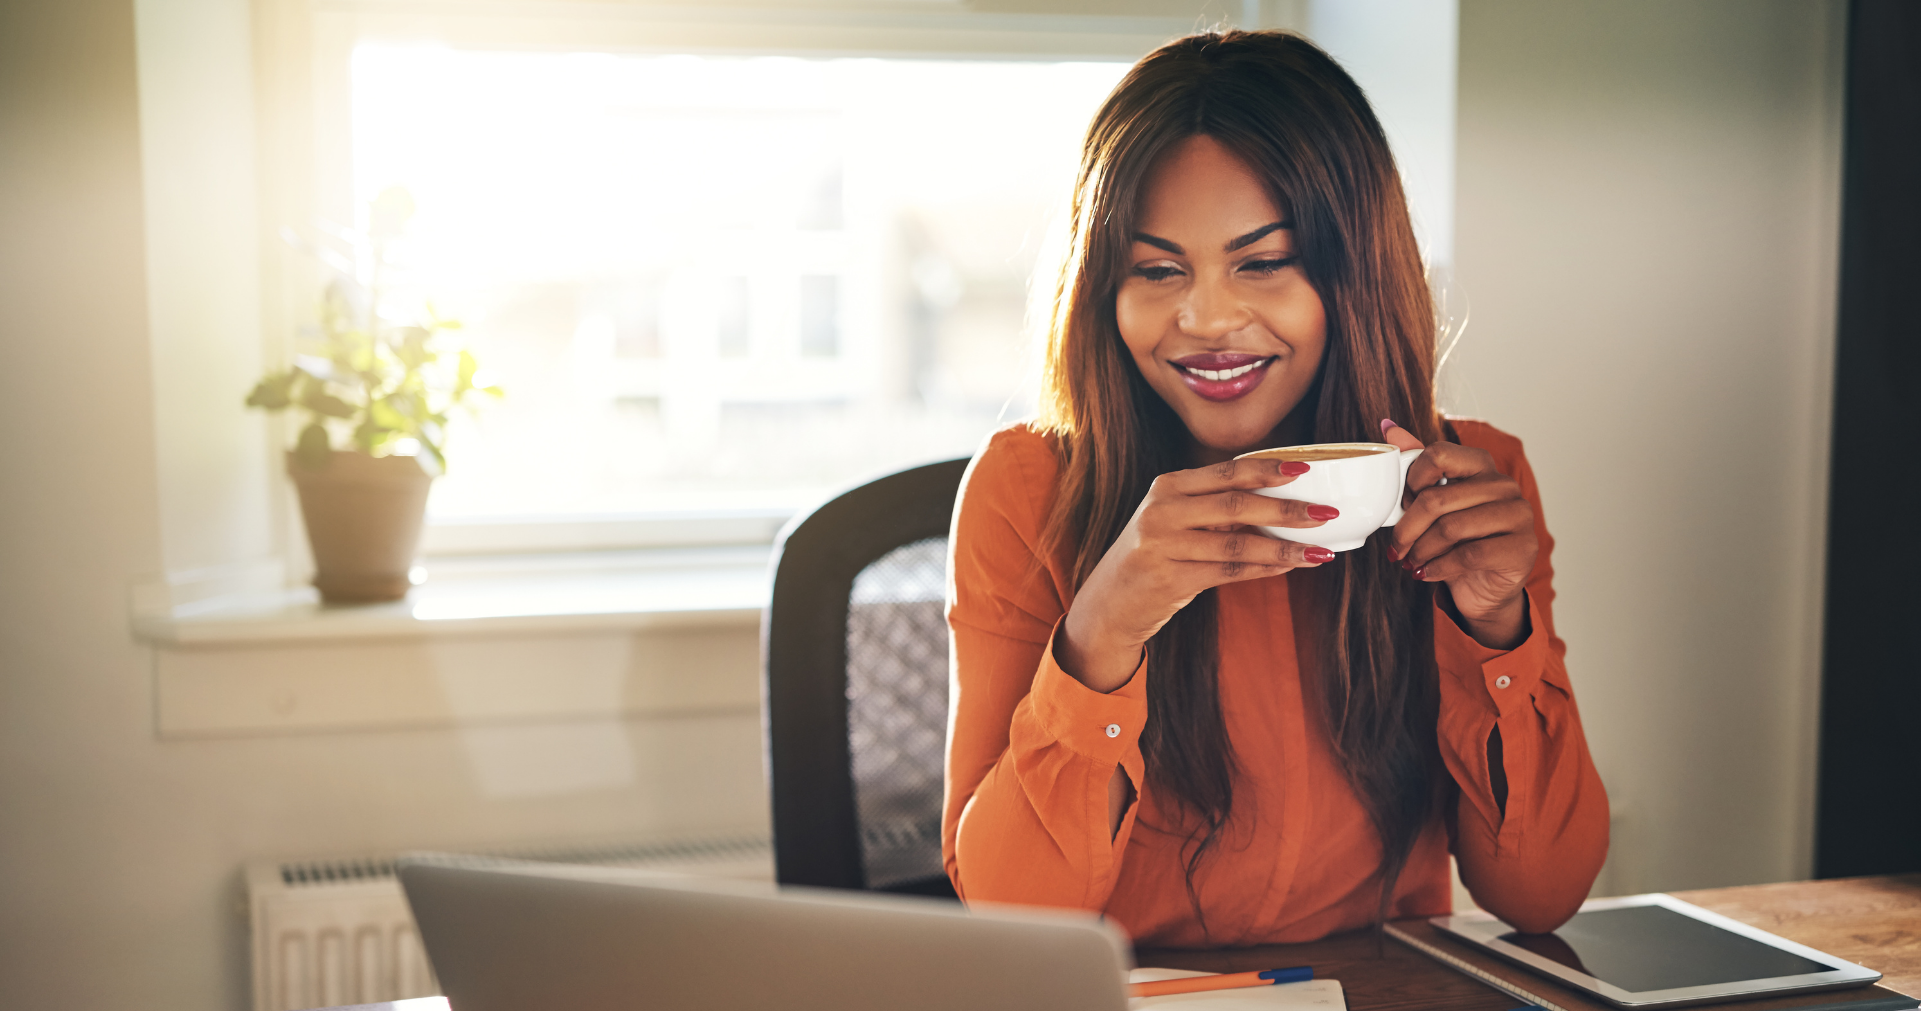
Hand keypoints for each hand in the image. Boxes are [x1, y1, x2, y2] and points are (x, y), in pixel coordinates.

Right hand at [1059, 457, 1336, 692]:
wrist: (1109, 602)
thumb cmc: (1154, 555)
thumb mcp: (1174, 519)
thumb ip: (1216, 506)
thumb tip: (1283, 500)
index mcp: (1167, 486)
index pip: (1226, 471)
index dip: (1268, 468)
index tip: (1307, 468)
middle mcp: (1162, 511)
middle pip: (1235, 504)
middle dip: (1287, 508)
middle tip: (1327, 513)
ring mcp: (1163, 546)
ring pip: (1237, 543)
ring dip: (1284, 547)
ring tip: (1319, 551)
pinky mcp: (1170, 579)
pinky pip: (1229, 572)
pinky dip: (1264, 569)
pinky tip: (1288, 567)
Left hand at [1381, 421, 1536, 649]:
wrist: (1482, 586)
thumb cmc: (1456, 540)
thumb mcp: (1434, 502)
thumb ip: (1417, 465)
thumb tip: (1389, 428)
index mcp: (1481, 465)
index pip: (1438, 453)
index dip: (1412, 480)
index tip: (1403, 503)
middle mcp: (1504, 485)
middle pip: (1437, 498)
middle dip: (1407, 528)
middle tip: (1396, 547)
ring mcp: (1518, 515)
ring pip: (1451, 528)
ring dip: (1421, 550)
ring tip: (1411, 561)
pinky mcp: (1522, 548)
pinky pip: (1468, 555)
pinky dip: (1438, 567)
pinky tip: (1427, 572)